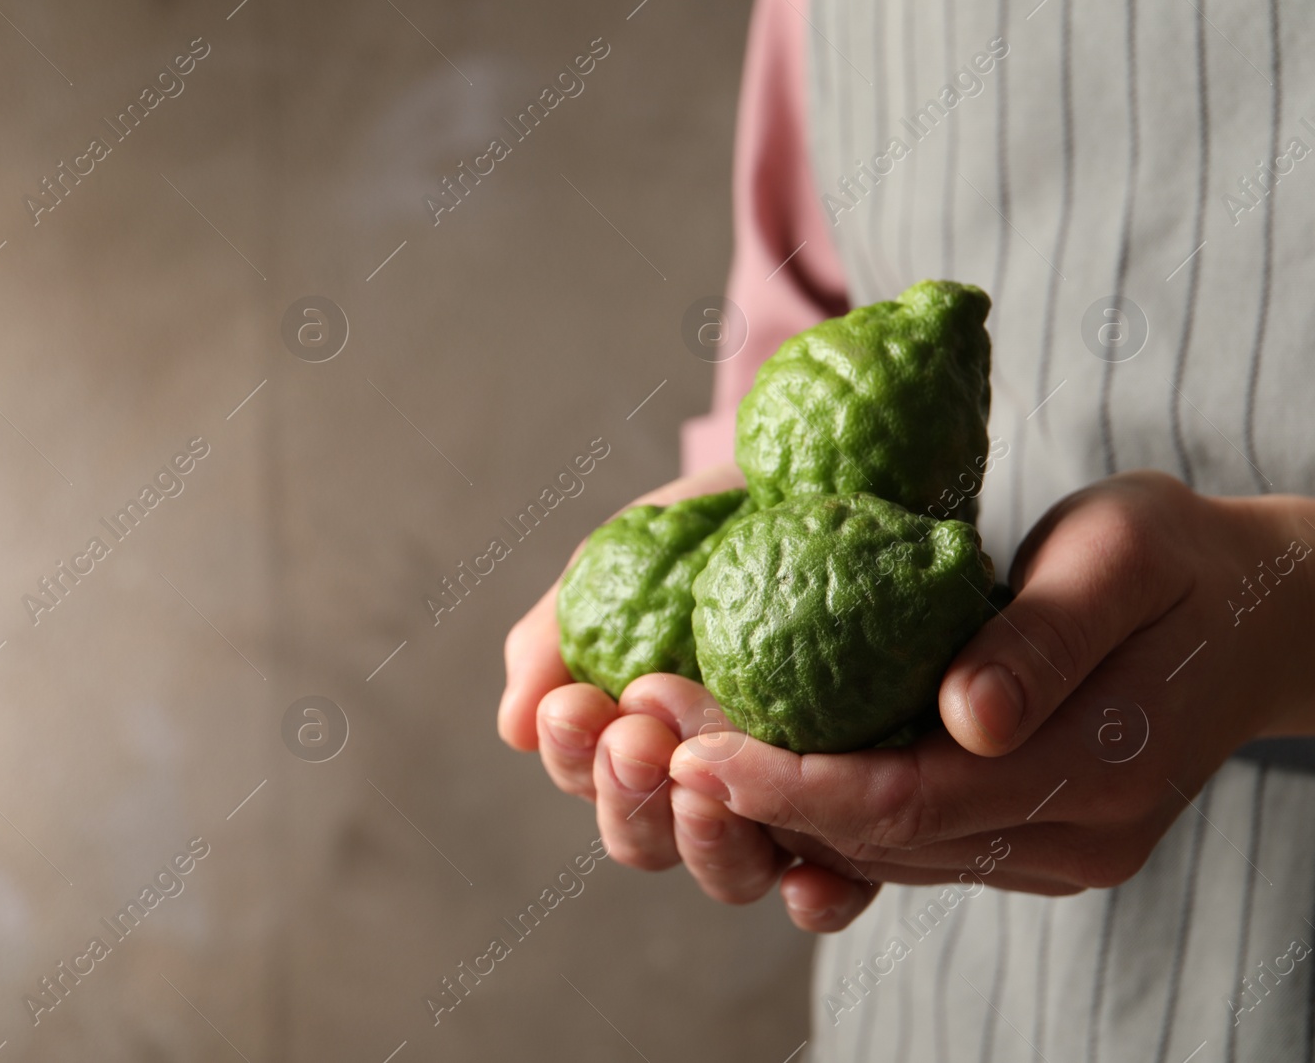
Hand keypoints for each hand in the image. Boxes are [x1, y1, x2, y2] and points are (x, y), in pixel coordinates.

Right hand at [497, 461, 879, 928]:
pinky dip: (816, 897)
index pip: (589, 779)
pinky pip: (840, 887)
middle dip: (628, 797)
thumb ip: (562, 633)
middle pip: (647, 840)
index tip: (576, 706)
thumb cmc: (722, 524)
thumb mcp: (630, 555)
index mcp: (638, 738)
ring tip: (703, 781)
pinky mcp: (863, 819)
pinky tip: (806, 878)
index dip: (574, 758)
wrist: (840, 482)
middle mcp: (704, 788)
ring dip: (705, 841)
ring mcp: (780, 811)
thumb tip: (515, 726)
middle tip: (635, 741)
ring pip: (729, 874)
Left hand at [662, 471, 1314, 925]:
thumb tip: (963, 718)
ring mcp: (1050, 850)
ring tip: (671, 731)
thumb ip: (1046, 637)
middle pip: (876, 837)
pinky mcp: (1029, 837)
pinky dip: (823, 799)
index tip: (684, 738)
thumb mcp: (1124, 555)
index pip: (906, 802)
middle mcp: (1068, 839)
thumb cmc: (1185, 561)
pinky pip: (905, 836)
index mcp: (1095, 775)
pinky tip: (755, 748)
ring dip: (771, 801)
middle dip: (749, 788)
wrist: (1264, 614)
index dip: (785, 780)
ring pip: (880, 849)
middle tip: (641, 721)